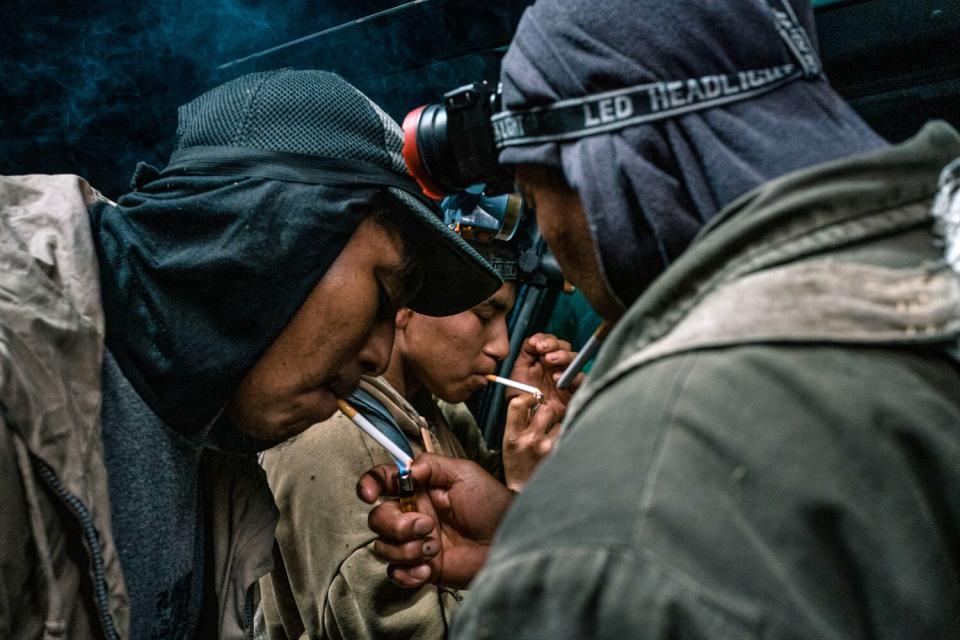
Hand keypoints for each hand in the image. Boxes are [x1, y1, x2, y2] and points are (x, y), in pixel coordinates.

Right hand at [357, 453, 512, 588]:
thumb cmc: (491, 504)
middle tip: (426, 526)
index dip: (369, 484)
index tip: (370, 494)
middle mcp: (412, 515)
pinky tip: (428, 568)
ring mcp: (415, 543)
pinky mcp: (422, 568)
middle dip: (395, 524)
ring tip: (434, 548)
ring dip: (404, 548)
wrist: (509, 540)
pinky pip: (396, 573)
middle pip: (377, 518)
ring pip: (383, 547)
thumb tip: (406, 469)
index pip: (383, 482)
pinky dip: (407, 573)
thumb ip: (432, 465)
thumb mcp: (464, 473)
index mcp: (419, 489)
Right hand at [502, 393, 559, 490]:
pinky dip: (563, 437)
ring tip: (549, 439)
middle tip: (544, 421)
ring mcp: (546, 447)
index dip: (528, 397)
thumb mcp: (509, 443)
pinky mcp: (560, 453)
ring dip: (556, 426)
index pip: (517, 405)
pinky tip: (556, 447)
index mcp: (512, 437)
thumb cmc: (517, 465)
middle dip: (546, 412)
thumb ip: (518, 422)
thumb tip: (532, 400)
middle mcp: (529, 440)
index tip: (532, 399)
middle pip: (545, 409)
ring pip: (559, 422)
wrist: (525, 492)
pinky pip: (566, 434)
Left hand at [509, 333, 583, 419]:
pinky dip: (572, 375)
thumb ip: (525, 353)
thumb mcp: (518, 372)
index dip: (545, 339)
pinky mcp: (574, 392)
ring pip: (574, 360)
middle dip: (554, 345)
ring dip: (563, 356)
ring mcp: (567, 378)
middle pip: (565, 348)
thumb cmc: (520, 396)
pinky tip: (558, 378)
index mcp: (544, 360)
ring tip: (550, 360)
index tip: (535, 343)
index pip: (551, 342)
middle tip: (543, 350)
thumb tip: (532, 340)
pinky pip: (581, 379)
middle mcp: (557, 367)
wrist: (523, 419)